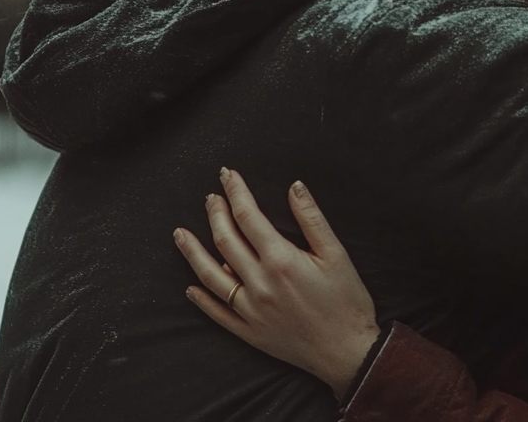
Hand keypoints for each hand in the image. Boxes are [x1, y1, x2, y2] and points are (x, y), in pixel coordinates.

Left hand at [174, 169, 381, 398]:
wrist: (347, 351)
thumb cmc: (347, 301)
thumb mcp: (337, 254)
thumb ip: (312, 219)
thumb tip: (294, 187)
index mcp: (281, 260)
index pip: (248, 217)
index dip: (236, 192)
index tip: (228, 175)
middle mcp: (259, 283)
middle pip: (226, 241)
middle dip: (216, 214)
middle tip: (210, 197)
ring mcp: (250, 310)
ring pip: (211, 276)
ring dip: (193, 252)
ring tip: (180, 234)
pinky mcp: (249, 332)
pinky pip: (217, 313)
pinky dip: (201, 299)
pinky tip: (191, 287)